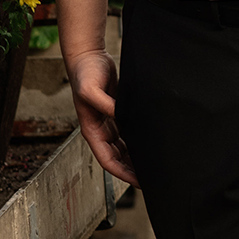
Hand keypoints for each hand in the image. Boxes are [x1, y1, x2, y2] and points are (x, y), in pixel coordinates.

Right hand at [66, 47, 138, 186]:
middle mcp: (100, 130)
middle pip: (118, 157)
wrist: (88, 57)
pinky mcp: (117, 113)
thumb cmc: (84, 74)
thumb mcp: (91, 91)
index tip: (138, 181)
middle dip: (132, 169)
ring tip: (154, 164)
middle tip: (152, 177)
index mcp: (91, 130)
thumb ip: (107, 105)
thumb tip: (123, 117)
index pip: (108, 160)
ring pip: (125, 147)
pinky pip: (129, 131)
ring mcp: (109, 122)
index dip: (123, 173)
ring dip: (136, 157)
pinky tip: (151, 143)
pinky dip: (139, 139)